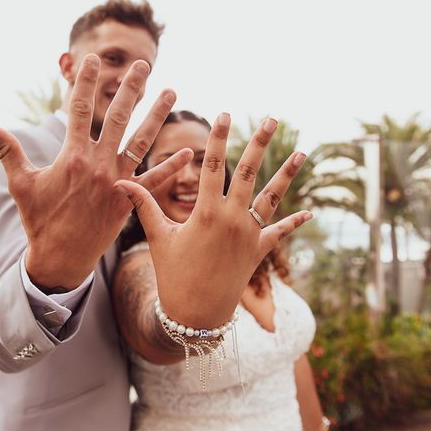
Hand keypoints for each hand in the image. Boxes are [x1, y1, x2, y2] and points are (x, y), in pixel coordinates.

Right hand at [0, 54, 191, 289]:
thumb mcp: (20, 183)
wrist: (60, 257)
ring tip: (172, 91)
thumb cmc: (39, 219)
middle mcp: (98, 165)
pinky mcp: (130, 201)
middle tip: (143, 65)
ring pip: (142, 141)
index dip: (85, 82)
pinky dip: (172, 168)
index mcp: (72, 156)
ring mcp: (117, 182)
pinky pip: (155, 181)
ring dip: (157, 115)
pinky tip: (189, 153)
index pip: (79, 110)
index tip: (92, 60)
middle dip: (131, 89)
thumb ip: (6, 150)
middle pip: (117, 117)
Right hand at [115, 113, 310, 326]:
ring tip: (302, 152)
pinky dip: (294, 223)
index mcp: (206, 213)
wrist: (196, 315)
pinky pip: (279, 233)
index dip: (218, 139)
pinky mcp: (258, 253)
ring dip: (287, 174)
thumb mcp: (158, 238)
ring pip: (271, 198)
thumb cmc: (173, 275)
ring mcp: (249, 236)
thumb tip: (120, 183)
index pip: (212, 166)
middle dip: (259, 143)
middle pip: (248, 173)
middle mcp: (232, 219)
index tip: (223, 115)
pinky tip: (309, 212)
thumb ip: (144, 206)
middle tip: (271, 119)